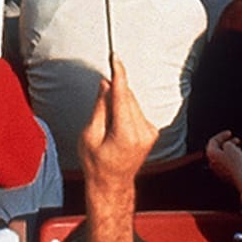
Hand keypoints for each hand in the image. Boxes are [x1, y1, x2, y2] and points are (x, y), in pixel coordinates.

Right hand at [77, 56, 156, 193]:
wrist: (112, 184)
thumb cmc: (97, 163)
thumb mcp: (89, 135)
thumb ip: (100, 108)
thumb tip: (105, 84)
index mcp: (126, 134)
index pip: (123, 95)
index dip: (119, 74)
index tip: (116, 58)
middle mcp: (142, 132)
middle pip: (127, 97)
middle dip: (113, 92)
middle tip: (100, 106)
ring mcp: (149, 133)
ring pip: (132, 102)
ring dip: (119, 102)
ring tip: (107, 124)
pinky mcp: (151, 132)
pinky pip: (136, 110)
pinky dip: (125, 110)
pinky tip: (117, 126)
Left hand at [206, 131, 241, 192]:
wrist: (241, 179)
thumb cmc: (235, 161)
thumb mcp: (230, 146)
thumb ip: (226, 143)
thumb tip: (226, 147)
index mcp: (211, 153)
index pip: (213, 141)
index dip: (222, 135)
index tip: (230, 133)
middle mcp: (211, 162)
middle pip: (217, 149)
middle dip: (227, 143)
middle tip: (237, 140)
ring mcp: (217, 170)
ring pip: (223, 157)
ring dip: (230, 150)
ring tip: (240, 148)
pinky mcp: (223, 175)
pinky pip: (226, 164)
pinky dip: (232, 158)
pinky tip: (240, 157)